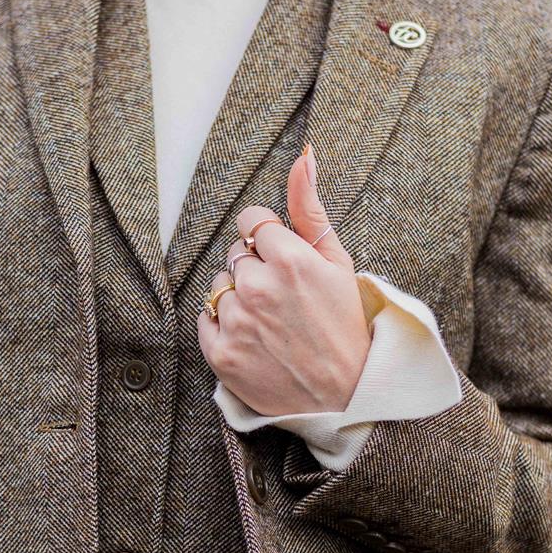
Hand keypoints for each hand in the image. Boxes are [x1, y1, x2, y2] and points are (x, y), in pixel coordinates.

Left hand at [198, 143, 371, 416]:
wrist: (345, 396)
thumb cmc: (345, 325)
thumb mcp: (338, 262)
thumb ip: (311, 208)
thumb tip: (303, 156)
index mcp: (289, 259)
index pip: (252, 222)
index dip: (268, 241)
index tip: (284, 263)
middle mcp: (257, 287)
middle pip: (236, 255)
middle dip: (256, 270)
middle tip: (286, 302)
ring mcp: (236, 322)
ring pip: (219, 286)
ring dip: (239, 300)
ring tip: (272, 324)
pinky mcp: (220, 354)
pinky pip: (206, 319)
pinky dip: (224, 327)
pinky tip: (256, 340)